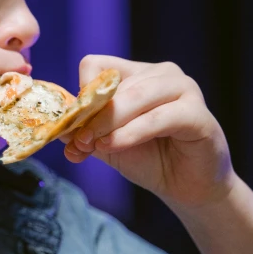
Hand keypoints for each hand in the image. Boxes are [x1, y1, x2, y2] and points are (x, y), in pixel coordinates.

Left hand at [61, 55, 236, 210]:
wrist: (187, 187)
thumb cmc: (149, 159)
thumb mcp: (106, 142)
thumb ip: (82, 131)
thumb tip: (54, 126)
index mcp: (136, 73)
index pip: (96, 66)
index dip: (80, 95)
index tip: (72, 124)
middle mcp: (161, 73)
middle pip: (113, 83)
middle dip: (90, 115)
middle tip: (78, 142)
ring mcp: (183, 89)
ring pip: (134, 96)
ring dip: (108, 123)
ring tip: (94, 145)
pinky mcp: (198, 114)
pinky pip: (158, 118)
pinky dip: (131, 133)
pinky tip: (115, 146)